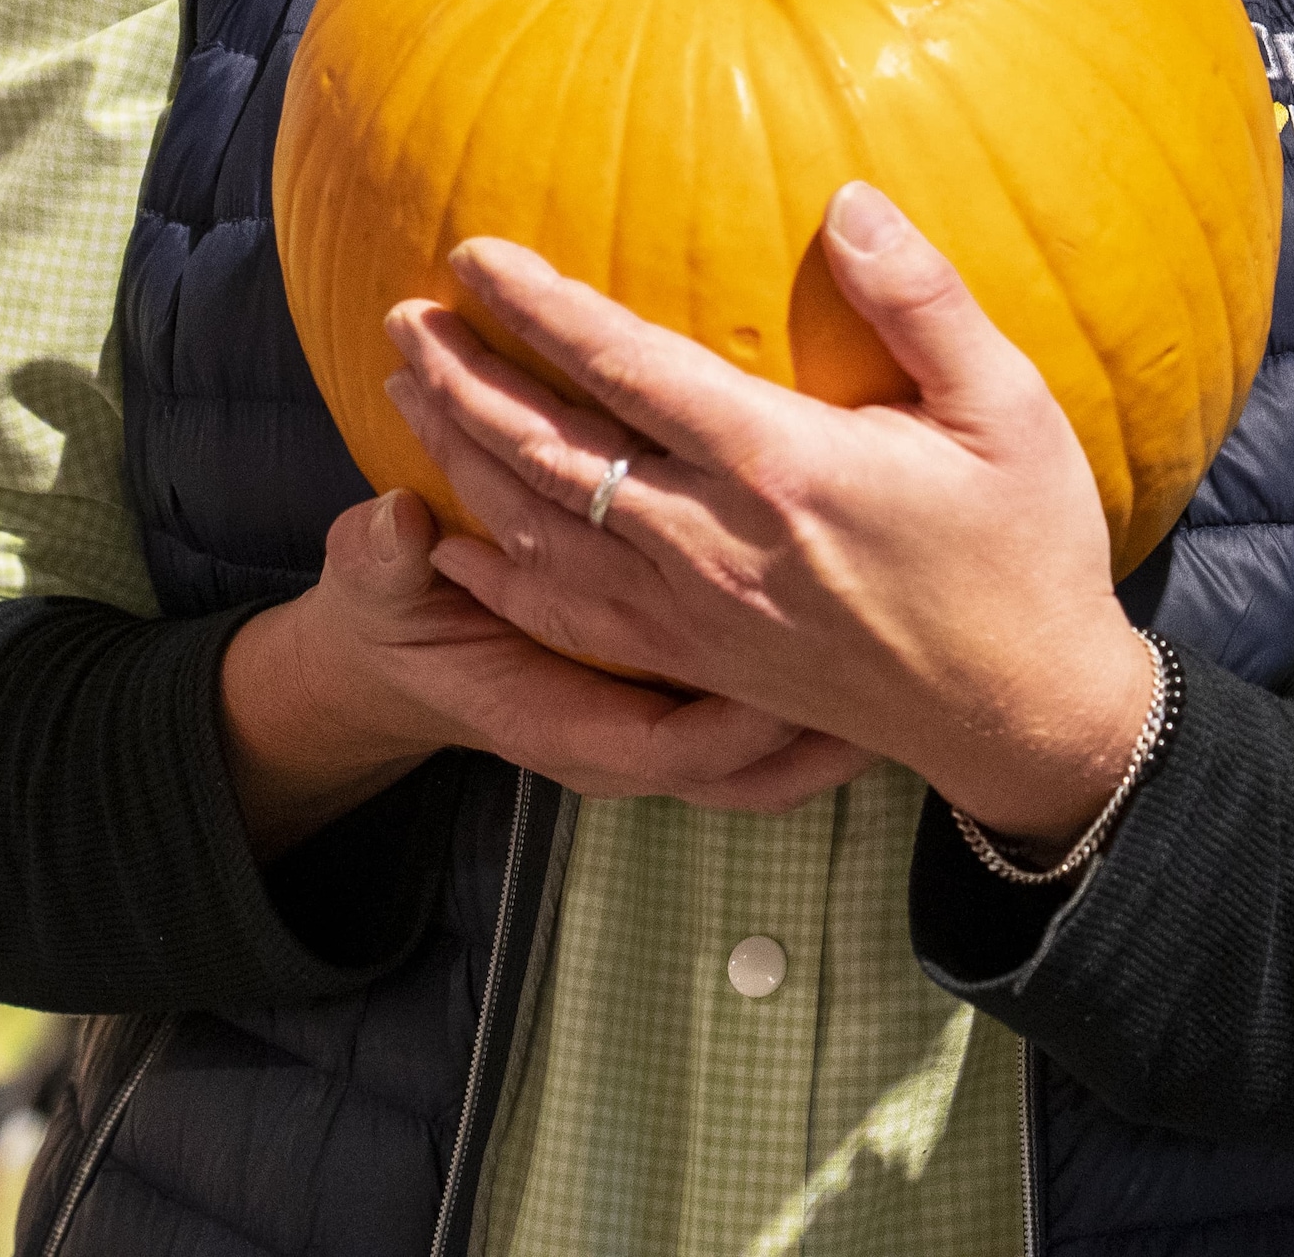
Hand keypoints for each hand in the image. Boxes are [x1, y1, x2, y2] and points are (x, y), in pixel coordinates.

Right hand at [215, 488, 873, 856]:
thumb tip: (395, 520)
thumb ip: (382, 559)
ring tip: (917, 700)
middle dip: (823, 737)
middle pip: (744, 772)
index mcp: (559, 722)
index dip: (737, 723)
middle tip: (908, 698)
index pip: (670, 745)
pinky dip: (813, 723)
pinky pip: (758, 738)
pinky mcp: (669, 705)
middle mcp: (616, 743)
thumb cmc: (392, 615)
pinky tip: (871, 682)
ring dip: (834, 737)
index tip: (805, 689)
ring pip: (765, 767)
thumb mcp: (376, 584)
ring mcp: (648, 731)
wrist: (393, 654)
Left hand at [385, 179, 1161, 849]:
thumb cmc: (1025, 551)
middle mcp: (716, 543)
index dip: (541, 308)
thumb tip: (848, 201)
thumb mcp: (1009, 409)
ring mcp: (698, 614)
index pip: (626, 370)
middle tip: (401, 316)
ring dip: (464, 459)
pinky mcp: (699, 664)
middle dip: (464, 380)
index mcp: (782, 466)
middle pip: (551, 454)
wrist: (1022, 714)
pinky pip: (569, 621)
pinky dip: (497, 578)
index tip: (474, 254)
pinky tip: (454, 543)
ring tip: (408, 393)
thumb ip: (924, 301)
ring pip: (540, 535)